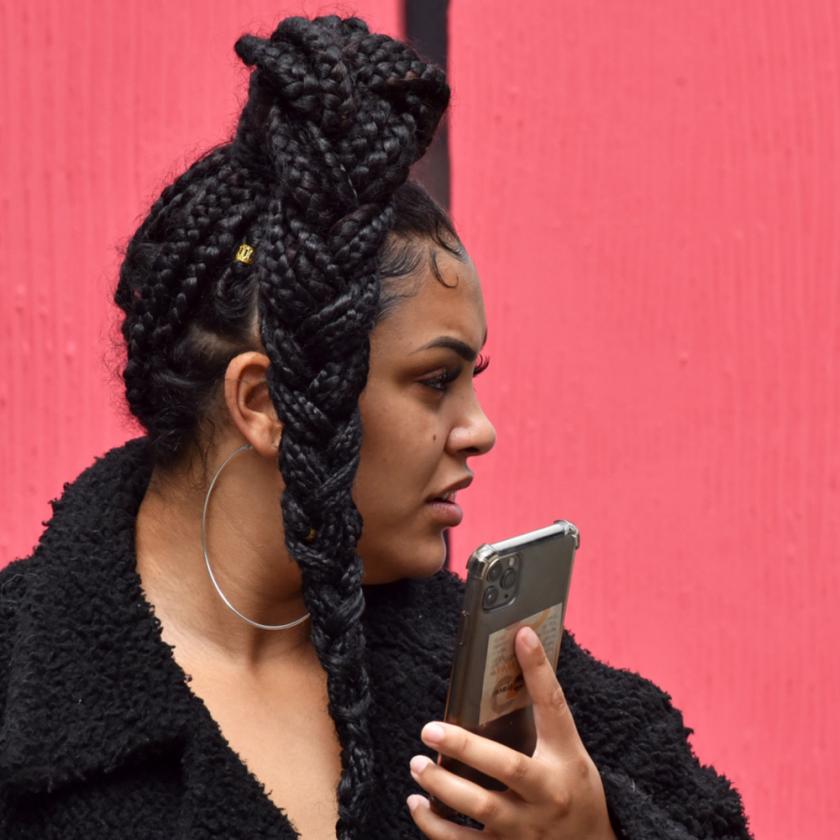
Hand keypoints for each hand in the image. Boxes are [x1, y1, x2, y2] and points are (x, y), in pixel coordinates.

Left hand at [407, 626, 616, 838]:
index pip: (554, 707)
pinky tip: (417, 804)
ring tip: (417, 765)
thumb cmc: (574, 789)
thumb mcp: (568, 751)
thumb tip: (521, 651)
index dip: (538, 670)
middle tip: (429, 729)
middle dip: (465, 747)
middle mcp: (547, 796)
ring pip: (481, 810)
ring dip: (442, 787)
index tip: (521, 635)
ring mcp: (526, 830)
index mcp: (564, 762)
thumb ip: (545, 712)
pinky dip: (434, 826)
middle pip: (507, 768)